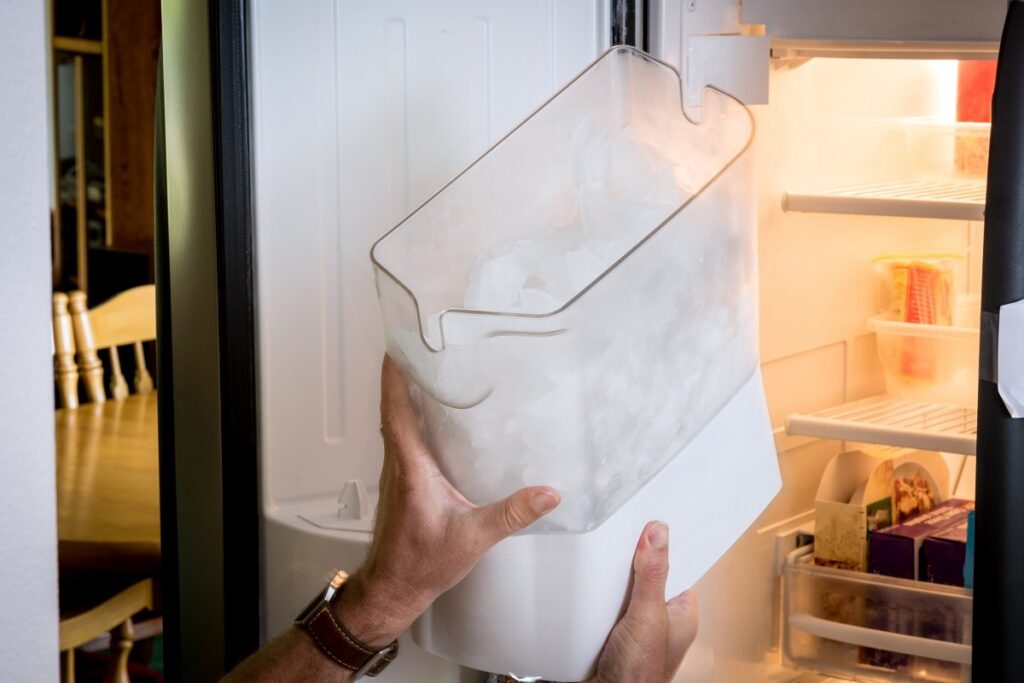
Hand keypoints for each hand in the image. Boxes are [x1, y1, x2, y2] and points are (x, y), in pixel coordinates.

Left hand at [334, 355, 561, 645]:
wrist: (393, 588)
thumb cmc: (418, 564)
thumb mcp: (472, 537)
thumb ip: (511, 514)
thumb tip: (546, 494)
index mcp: (409, 468)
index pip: (395, 410)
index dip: (394, 375)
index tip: (398, 345)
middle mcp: (398, 464)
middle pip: (393, 407)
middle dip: (403, 373)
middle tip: (420, 345)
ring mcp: (397, 472)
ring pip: (396, 423)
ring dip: (406, 395)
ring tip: (428, 371)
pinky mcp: (402, 482)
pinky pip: (403, 439)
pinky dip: (412, 419)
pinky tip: (434, 420)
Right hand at [588, 522, 697, 682]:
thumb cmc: (639, 675)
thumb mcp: (647, 615)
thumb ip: (652, 575)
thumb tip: (658, 533)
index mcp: (681, 614)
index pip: (675, 568)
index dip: (662, 548)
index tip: (647, 524)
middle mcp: (659, 620)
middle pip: (645, 577)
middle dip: (630, 563)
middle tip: (617, 542)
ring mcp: (635, 627)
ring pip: (622, 591)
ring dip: (608, 583)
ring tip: (599, 565)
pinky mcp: (611, 634)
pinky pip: (604, 606)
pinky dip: (594, 598)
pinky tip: (587, 590)